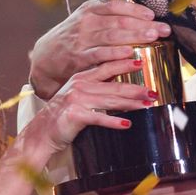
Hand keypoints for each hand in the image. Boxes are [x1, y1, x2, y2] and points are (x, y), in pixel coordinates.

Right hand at [23, 58, 152, 154]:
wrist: (42, 131)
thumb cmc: (63, 115)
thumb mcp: (78, 94)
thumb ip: (95, 86)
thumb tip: (119, 82)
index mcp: (82, 78)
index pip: (107, 67)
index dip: (124, 63)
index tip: (141, 62)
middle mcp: (80, 86)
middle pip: (114, 85)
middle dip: (136, 88)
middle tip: (153, 91)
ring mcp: (77, 100)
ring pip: (110, 100)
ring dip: (131, 103)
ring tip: (147, 105)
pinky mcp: (76, 116)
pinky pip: (99, 118)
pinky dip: (114, 121)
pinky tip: (126, 124)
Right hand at [28, 0, 170, 98]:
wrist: (46, 57)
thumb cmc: (74, 38)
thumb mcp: (87, 21)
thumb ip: (109, 18)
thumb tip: (143, 19)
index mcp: (90, 9)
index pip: (116, 6)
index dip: (136, 10)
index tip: (153, 15)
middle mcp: (86, 21)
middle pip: (119, 21)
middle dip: (143, 25)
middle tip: (163, 29)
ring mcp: (82, 39)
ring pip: (112, 35)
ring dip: (135, 36)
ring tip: (153, 37)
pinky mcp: (79, 57)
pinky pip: (100, 54)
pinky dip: (116, 54)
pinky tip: (131, 53)